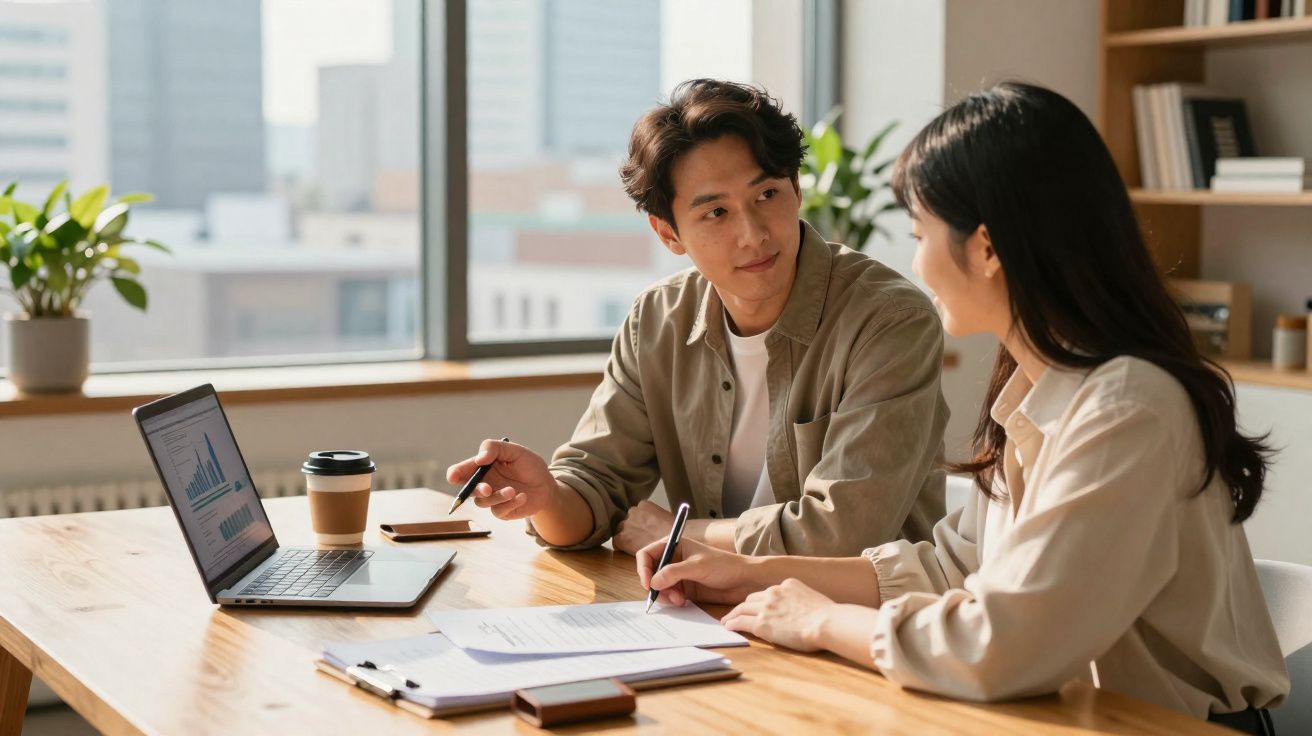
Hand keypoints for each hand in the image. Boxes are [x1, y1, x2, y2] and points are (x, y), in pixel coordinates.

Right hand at [445, 439, 555, 520]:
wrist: (546, 484)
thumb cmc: (528, 465)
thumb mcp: (514, 450)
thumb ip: (495, 448)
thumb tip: (479, 458)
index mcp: (482, 467)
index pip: (461, 471)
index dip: (454, 473)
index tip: (454, 476)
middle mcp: (483, 483)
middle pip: (467, 490)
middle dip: (475, 489)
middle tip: (487, 488)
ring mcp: (491, 498)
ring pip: (482, 502)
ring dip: (497, 496)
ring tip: (513, 490)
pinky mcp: (502, 511)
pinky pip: (498, 511)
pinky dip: (511, 503)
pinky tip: (522, 496)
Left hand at [613, 500, 673, 554]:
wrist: (673, 544)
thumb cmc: (674, 534)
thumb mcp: (666, 517)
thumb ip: (654, 517)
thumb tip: (651, 524)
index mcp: (644, 505)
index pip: (636, 512)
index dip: (639, 522)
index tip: (645, 529)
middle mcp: (632, 512)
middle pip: (627, 521)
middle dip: (632, 529)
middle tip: (641, 538)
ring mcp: (626, 525)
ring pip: (620, 531)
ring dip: (627, 537)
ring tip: (638, 546)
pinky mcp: (622, 538)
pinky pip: (617, 543)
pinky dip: (623, 548)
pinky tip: (632, 551)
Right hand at [636, 537, 765, 605]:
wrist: (745, 580)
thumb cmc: (725, 565)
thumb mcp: (698, 566)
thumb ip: (674, 572)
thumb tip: (653, 582)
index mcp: (675, 545)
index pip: (648, 553)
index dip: (643, 568)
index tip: (647, 583)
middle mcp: (674, 559)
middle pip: (650, 572)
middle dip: (655, 585)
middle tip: (665, 595)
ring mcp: (678, 575)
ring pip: (658, 587)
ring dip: (664, 595)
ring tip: (679, 599)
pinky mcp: (684, 589)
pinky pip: (669, 596)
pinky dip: (672, 600)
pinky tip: (683, 601)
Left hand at [720, 579, 834, 651]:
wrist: (827, 623)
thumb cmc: (829, 617)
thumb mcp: (814, 600)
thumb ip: (802, 601)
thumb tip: (803, 611)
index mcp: (787, 585)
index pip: (768, 592)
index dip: (760, 600)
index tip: (756, 606)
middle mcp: (774, 592)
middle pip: (752, 598)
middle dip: (744, 606)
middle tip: (736, 612)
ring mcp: (766, 607)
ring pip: (742, 608)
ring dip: (733, 614)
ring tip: (726, 620)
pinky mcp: (762, 623)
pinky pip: (741, 621)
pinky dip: (732, 623)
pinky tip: (728, 627)